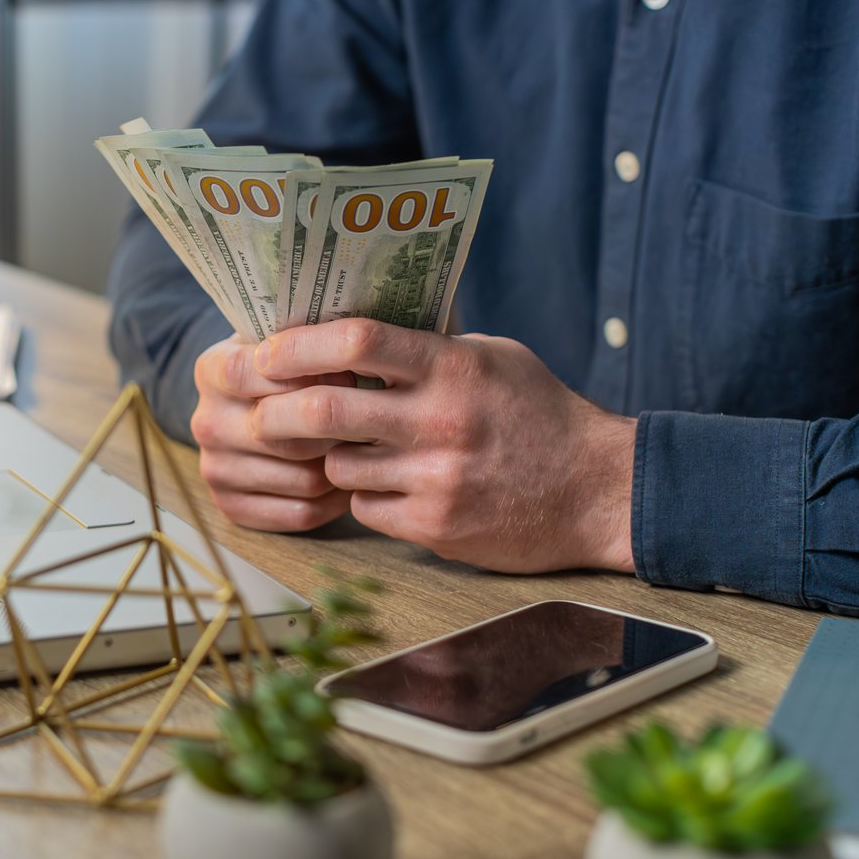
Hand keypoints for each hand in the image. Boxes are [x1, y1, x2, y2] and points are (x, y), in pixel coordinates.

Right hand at [190, 335, 352, 531]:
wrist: (256, 408)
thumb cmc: (289, 368)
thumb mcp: (288, 338)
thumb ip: (309, 337)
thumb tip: (355, 352)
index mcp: (211, 371)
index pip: (246, 372)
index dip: (303, 375)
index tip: (347, 374)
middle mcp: (206, 422)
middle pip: (281, 433)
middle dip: (334, 427)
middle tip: (370, 419)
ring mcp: (216, 468)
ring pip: (302, 478)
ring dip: (343, 466)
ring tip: (367, 450)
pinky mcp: (232, 507)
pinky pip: (302, 513)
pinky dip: (335, 501)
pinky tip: (348, 479)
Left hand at [250, 320, 636, 573]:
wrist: (599, 492)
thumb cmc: (541, 415)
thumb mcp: (493, 357)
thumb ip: (429, 345)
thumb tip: (353, 331)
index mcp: (452, 366)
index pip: (357, 339)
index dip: (298, 344)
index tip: (266, 351)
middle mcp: (440, 419)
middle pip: (324, 408)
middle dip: (277, 411)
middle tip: (260, 412)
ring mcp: (436, 477)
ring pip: (337, 464)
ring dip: (329, 457)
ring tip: (350, 449)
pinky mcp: (435, 527)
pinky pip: (365, 507)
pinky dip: (364, 496)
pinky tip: (389, 486)